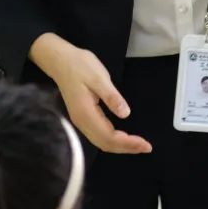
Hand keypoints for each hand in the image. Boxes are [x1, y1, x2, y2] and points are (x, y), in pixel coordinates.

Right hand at [30, 34, 152, 153]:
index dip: (128, 143)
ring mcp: (80, 121)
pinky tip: (122, 137)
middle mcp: (82, 122)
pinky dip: (112, 139)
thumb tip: (126, 114)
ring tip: (138, 145)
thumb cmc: (80, 65)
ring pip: (101, 141)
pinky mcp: (82, 117)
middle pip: (105, 143)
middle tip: (146, 147)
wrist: (60, 60)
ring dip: (120, 146)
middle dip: (126, 148)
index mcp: (86, 113)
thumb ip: (112, 97)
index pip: (109, 136)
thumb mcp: (99, 77)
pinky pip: (98, 135)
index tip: (145, 145)